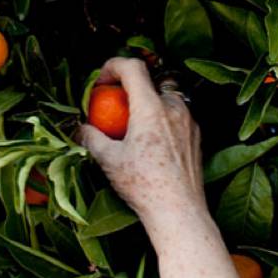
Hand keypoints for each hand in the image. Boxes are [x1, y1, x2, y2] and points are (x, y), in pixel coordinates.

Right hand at [77, 57, 205, 238]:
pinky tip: (151, 145)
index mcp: (151, 108)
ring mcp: (189, 121)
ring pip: (165, 99)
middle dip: (129, 89)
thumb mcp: (108, 160)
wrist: (179, 211)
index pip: (133, 67)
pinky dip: (161, 121)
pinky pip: (177, 117)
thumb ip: (91, 138)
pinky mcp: (197, 136)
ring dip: (147, 105)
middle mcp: (174, 108)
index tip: (101, 82)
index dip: (113, 66)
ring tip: (133, 129)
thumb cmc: (143, 185)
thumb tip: (80, 128)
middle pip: (150, 82)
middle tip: (115, 109)